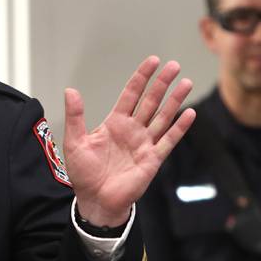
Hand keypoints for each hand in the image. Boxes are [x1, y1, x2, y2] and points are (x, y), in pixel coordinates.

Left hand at [64, 56, 194, 225]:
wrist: (95, 200)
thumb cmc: (84, 173)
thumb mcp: (75, 141)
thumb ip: (75, 116)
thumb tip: (70, 90)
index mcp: (114, 123)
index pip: (131, 95)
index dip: (141, 78)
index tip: (153, 60)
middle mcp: (132, 130)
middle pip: (150, 102)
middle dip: (162, 84)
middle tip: (174, 65)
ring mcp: (144, 144)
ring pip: (163, 117)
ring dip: (174, 100)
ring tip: (186, 83)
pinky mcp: (152, 159)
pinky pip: (168, 141)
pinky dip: (179, 128)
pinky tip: (190, 113)